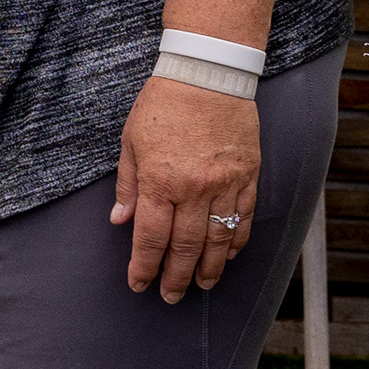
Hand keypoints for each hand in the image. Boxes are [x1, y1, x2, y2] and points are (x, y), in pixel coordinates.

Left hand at [114, 75, 259, 302]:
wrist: (209, 72)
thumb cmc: (163, 103)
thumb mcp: (131, 141)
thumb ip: (128, 185)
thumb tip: (119, 221)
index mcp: (160, 180)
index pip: (151, 238)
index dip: (144, 267)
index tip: (139, 285)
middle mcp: (193, 188)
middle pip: (186, 247)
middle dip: (177, 277)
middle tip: (170, 296)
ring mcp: (225, 184)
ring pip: (219, 239)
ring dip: (211, 268)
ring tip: (203, 286)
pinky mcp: (248, 175)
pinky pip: (244, 217)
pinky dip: (237, 240)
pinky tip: (229, 255)